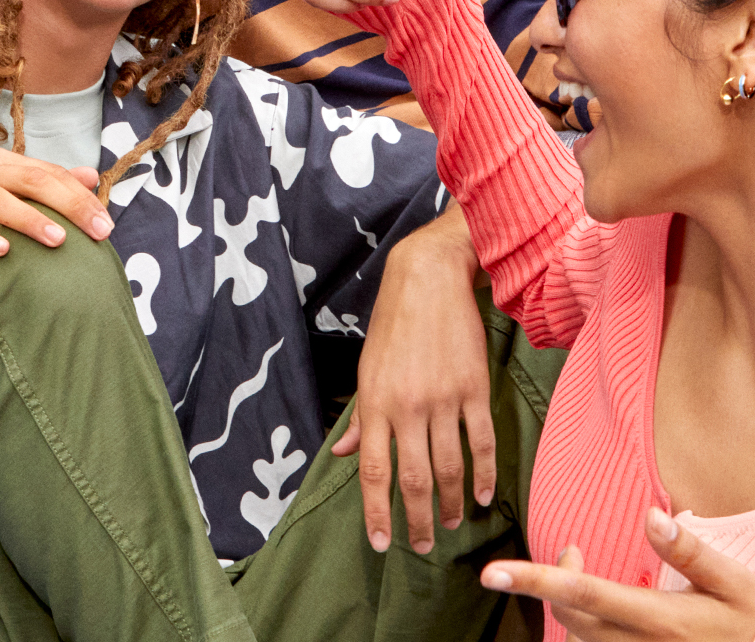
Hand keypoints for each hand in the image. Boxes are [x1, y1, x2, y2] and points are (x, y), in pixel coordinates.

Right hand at [0, 149, 111, 300]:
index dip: (80, 195)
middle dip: (66, 204)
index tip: (106, 225)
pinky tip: (2, 251)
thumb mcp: (14, 211)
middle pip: (26, 179)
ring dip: (27, 218)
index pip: (47, 172)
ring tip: (57, 239)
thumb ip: (49, 191)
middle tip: (97, 232)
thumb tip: (92, 174)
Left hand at [333, 203, 492, 553]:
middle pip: (414, 479)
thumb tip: (343, 453)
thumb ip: (359, 416)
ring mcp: (443, 399)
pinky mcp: (474, 389)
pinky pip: (482, 443)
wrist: (428, 280)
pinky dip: (485, 475)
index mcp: (375, 402)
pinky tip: (484, 497)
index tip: (381, 542)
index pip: (372, 470)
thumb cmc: (391, 325)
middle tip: (422, 546)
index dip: (376, 511)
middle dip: (417, 520)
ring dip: (452, 504)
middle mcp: (407, 406)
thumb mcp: (365, 369)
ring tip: (452, 524)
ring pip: (450, 468)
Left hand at [481, 509, 754, 639]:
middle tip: (572, 554)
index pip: (583, 594)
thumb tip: (650, 514)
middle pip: (569, 616)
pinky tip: (600, 610)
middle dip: (553, 582)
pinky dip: (587, 626)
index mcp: (662, 619)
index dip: (534, 580)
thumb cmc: (752, 624)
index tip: (491, 572)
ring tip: (579, 575)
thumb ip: (690, 553)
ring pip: (580, 636)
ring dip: (569, 605)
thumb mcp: (735, 585)